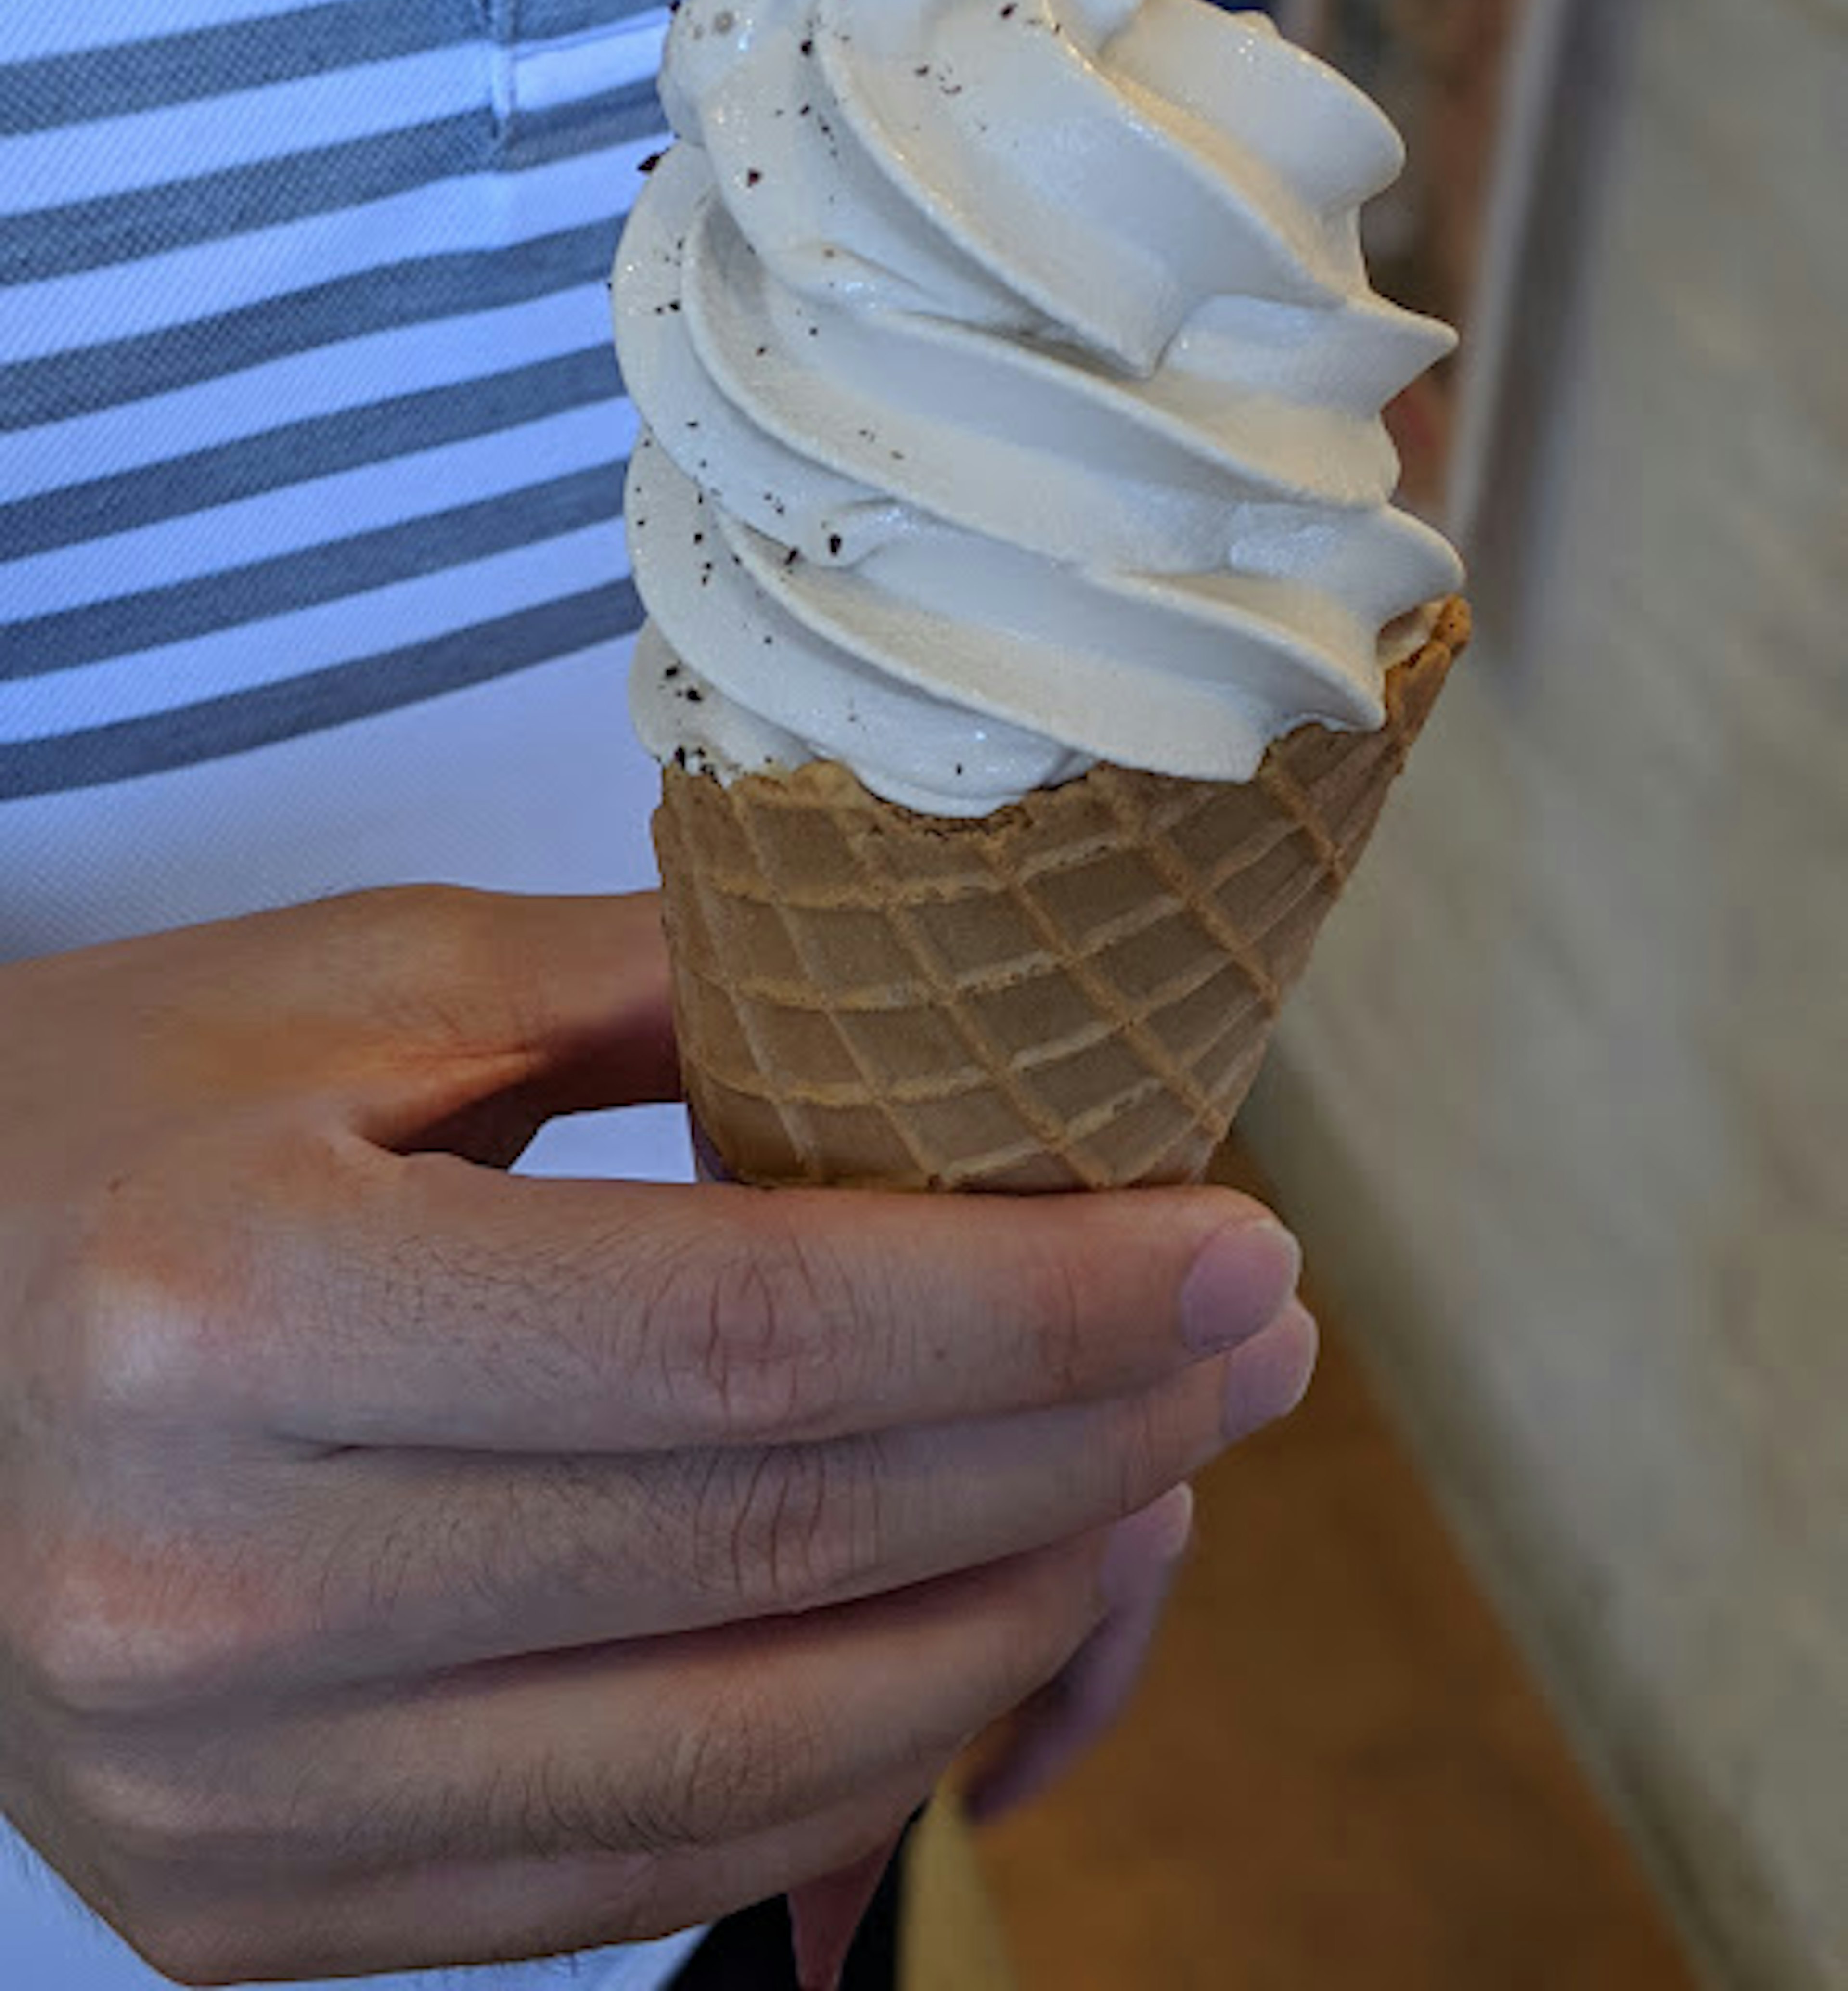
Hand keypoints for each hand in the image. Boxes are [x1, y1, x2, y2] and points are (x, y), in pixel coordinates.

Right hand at [0, 887, 1309, 1984]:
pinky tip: (972, 1644)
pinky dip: (845, 1777)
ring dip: (1011, 1628)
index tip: (1233, 1250)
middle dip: (1082, 1448)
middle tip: (1250, 1348)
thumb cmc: (98, 1128)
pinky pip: (635, 1880)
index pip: (748, 1332)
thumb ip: (652, 991)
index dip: (1035, 1303)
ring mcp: (228, 1799)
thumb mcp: (349, 993)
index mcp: (235, 1306)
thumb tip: (949, 1014)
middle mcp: (216, 1592)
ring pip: (746, 1762)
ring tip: (1152, 1493)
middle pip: (779, 1546)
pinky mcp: (247, 1909)